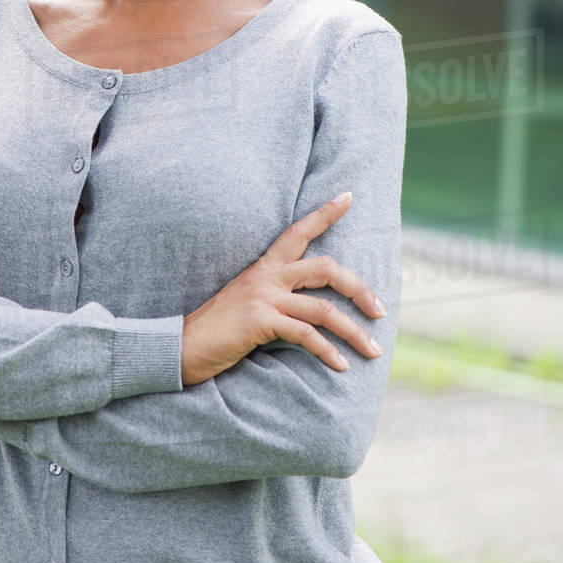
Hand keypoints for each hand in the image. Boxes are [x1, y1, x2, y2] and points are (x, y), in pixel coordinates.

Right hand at [181, 192, 385, 385]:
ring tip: (373, 349)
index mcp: (264, 267)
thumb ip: (276, 297)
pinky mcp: (261, 321)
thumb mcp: (248, 302)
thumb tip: (308, 308)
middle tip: (380, 310)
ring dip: (354, 331)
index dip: (325, 213)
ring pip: (324, 309)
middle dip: (359, 288)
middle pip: (326, 269)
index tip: (349, 197)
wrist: (182, 346)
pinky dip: (329, 352)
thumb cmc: (218, 329)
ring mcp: (264, 297)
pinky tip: (341, 365)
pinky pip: (306, 335)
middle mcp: (267, 276)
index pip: (298, 231)